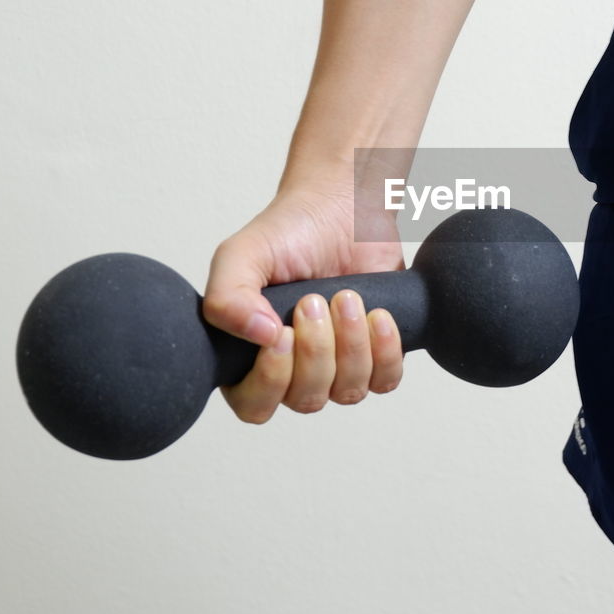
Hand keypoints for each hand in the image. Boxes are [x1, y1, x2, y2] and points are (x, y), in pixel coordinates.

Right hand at [202, 184, 405, 422]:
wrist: (343, 207)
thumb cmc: (289, 232)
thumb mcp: (241, 255)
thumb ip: (227, 297)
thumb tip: (261, 338)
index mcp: (248, 358)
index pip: (254, 405)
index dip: (270, 380)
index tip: (281, 332)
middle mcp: (292, 370)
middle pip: (305, 399)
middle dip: (315, 349)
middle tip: (314, 299)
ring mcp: (337, 366)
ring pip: (347, 392)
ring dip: (350, 344)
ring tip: (346, 295)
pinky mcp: (376, 354)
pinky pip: (385, 379)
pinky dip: (384, 350)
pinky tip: (378, 314)